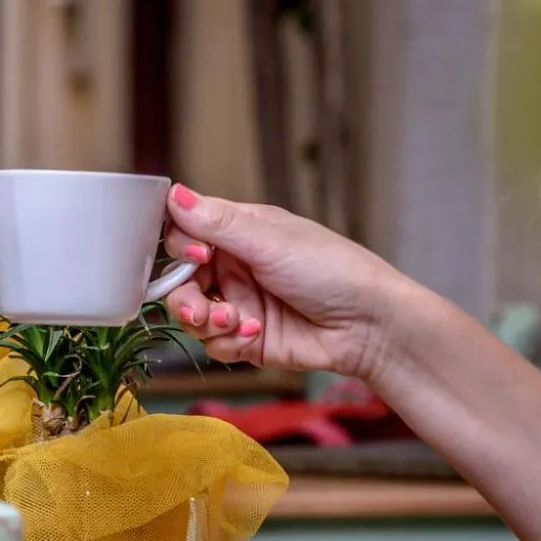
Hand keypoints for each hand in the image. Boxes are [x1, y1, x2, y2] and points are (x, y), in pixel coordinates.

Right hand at [163, 184, 412, 381]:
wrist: (366, 325)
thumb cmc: (331, 270)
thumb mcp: (269, 240)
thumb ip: (216, 223)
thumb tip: (174, 194)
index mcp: (240, 233)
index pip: (186, 234)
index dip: (181, 248)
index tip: (197, 257)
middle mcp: (236, 268)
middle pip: (181, 283)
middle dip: (185, 298)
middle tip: (200, 309)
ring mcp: (241, 305)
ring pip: (193, 318)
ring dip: (207, 323)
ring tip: (236, 322)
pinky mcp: (247, 340)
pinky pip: (214, 345)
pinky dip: (228, 342)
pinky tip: (255, 335)